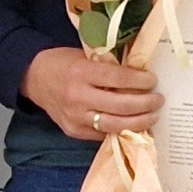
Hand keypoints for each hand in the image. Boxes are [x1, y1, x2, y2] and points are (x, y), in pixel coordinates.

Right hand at [22, 48, 161, 140]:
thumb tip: (140, 75)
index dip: (140, 81)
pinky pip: (103, 135)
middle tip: (158, 100)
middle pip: (121, 106)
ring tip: (152, 116)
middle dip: (146, 104)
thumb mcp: (85, 56)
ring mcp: (75, 118)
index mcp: (82, 73)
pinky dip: (122, 130)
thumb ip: (109, 67)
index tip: (153, 80)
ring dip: (139, 122)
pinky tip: (134, 125)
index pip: (118, 79)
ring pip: (115, 125)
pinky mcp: (74, 131)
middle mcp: (78, 97)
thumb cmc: (63, 63)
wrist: (33, 77)